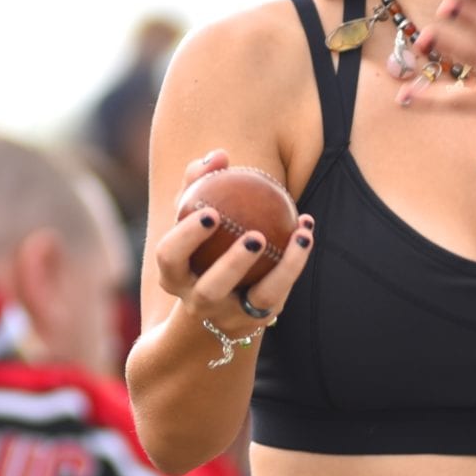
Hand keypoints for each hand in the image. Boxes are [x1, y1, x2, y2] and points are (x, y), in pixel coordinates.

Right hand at [151, 148, 314, 339]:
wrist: (211, 306)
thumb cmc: (199, 249)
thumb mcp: (192, 220)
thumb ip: (199, 185)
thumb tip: (218, 156)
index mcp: (173, 276)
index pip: (170, 257)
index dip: (187, 237)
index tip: (211, 212)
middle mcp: (198, 302)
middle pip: (209, 290)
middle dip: (232, 264)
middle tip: (254, 235)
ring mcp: (230, 316)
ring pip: (258, 298)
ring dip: (282, 268)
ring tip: (299, 235)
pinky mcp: (258, 319)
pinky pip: (282, 290)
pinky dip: (296, 260)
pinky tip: (306, 231)